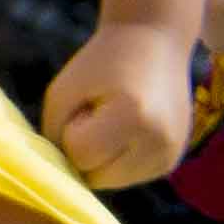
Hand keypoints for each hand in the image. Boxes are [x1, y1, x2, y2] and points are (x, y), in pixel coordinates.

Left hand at [41, 21, 197, 190]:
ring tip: (114, 119)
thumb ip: (53, 135)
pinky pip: (125, 177)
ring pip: (109, 182)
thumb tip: (61, 179)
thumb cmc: (102, 64)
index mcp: (135, 117)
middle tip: (99, 111)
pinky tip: (126, 128)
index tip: (87, 103)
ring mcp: (170, 155)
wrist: (154, 42)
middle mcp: (161, 142)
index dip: (72, 128)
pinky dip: (116, 159)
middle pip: (95, 177)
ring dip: (100, 157)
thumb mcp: (63, 90)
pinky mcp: (171, 162)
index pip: (81, 154)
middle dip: (85, 149)